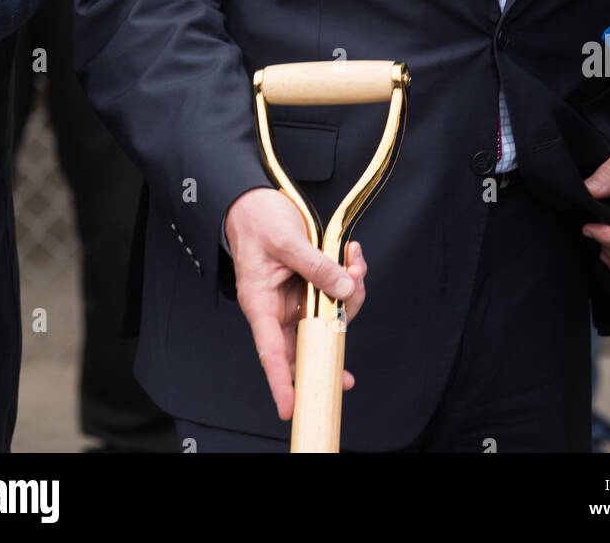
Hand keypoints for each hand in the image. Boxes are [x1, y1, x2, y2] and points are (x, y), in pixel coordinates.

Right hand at [224, 187, 366, 420]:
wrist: (255, 201)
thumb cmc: (257, 221)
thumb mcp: (286, 240)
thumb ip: (316, 266)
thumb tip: (345, 289)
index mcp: (260, 303)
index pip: (271, 351)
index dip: (281, 381)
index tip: (291, 407)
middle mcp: (278, 308)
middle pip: (307, 342)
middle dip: (334, 341)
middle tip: (349, 354)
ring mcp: (296, 298)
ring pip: (328, 316)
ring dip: (349, 296)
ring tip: (355, 263)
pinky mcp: (309, 285)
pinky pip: (335, 293)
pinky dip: (349, 277)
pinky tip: (352, 256)